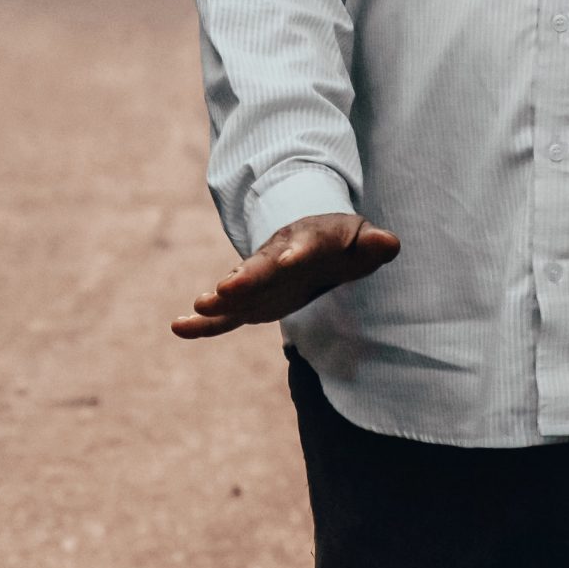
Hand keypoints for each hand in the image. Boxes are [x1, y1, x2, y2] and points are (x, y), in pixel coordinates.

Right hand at [171, 212, 399, 338]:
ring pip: (237, 288)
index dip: (297, 253)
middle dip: (245, 277)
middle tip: (225, 288)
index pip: (303, 247)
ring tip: (200, 304)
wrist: (314, 242)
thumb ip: (374, 244)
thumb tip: (389, 243)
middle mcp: (276, 258)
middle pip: (260, 267)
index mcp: (307, 241)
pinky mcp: (249, 301)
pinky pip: (225, 313)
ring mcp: (259, 279)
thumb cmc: (343, 244)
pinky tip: (178, 328)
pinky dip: (202, 321)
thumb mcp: (362, 240)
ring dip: (220, 297)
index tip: (289, 260)